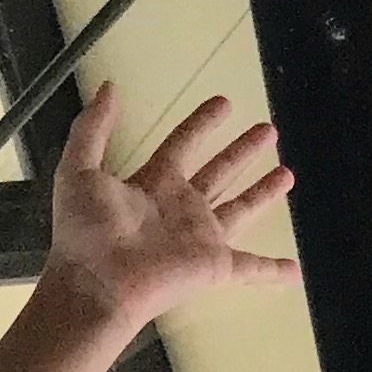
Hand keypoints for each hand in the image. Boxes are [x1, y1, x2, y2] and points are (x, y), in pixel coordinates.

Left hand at [44, 80, 296, 333]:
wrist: (94, 285)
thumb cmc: (85, 232)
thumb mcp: (78, 170)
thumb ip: (93, 128)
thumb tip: (109, 87)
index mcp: (153, 184)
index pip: (184, 144)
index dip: (202, 123)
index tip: (224, 103)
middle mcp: (180, 208)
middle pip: (219, 172)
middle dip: (242, 151)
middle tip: (268, 129)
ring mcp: (199, 238)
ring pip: (240, 209)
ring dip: (263, 192)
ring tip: (288, 174)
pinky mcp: (213, 266)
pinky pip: (250, 268)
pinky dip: (272, 271)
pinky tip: (294, 270)